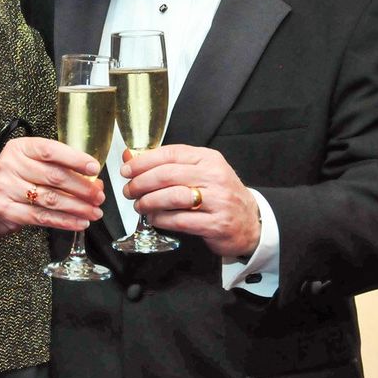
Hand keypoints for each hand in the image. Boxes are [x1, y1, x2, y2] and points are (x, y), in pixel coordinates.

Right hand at [0, 136, 103, 238]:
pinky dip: (64, 221)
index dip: (75, 159)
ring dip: (78, 207)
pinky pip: (42, 217)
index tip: (94, 168)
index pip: (50, 150)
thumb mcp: (26, 164)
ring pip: (51, 199)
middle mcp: (10, 166)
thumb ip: (55, 167)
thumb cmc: (9, 181)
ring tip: (94, 211)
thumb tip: (92, 178)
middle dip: (82, 188)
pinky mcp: (6, 210)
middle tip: (99, 195)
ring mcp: (6, 189)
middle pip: (54, 177)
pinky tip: (79, 222)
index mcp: (18, 148)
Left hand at [120, 145, 260, 258]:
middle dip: (141, 183)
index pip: (171, 153)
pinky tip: (154, 219)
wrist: (251, 222)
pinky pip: (181, 220)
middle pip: (168, 175)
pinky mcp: (216, 224)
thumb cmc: (220, 195)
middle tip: (129, 190)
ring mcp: (218, 200)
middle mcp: (215, 176)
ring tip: (139, 206)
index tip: (127, 170)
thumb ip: (169, 165)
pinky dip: (162, 219)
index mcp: (208, 158)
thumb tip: (131, 159)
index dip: (144, 161)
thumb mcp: (200, 172)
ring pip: (173, 197)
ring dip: (149, 202)